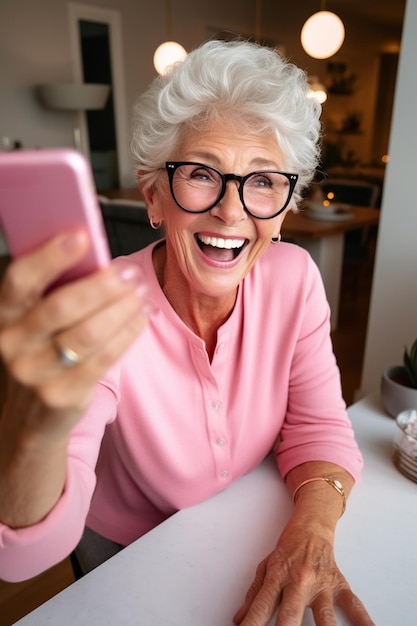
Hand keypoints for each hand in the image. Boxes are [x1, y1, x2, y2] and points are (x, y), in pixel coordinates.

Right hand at [0, 230, 149, 527]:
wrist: (24, 420)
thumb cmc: (36, 355)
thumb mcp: (29, 325)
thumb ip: (52, 294)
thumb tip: (95, 259)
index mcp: (2, 317)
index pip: (20, 281)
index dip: (50, 256)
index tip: (80, 235)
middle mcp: (11, 346)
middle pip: (61, 308)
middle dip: (101, 286)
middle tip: (129, 272)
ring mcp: (35, 375)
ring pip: (88, 334)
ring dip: (121, 309)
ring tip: (140, 293)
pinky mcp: (62, 398)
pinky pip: (104, 360)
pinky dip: (127, 334)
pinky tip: (139, 318)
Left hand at [233, 517, 374, 625]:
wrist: (312, 527)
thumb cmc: (288, 549)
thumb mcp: (266, 567)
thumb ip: (254, 595)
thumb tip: (239, 619)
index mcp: (277, 577)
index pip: (260, 607)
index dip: (252, 624)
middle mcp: (298, 582)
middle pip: (289, 614)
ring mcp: (321, 585)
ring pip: (324, 616)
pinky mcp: (338, 585)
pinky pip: (353, 606)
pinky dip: (363, 621)